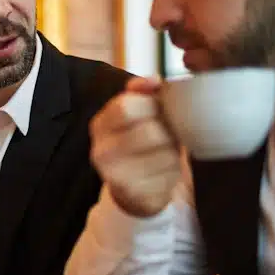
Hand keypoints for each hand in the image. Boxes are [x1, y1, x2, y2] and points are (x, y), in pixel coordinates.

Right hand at [89, 77, 180, 217]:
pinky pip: (170, 175)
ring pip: (165, 153)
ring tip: (168, 151)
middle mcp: (101, 151)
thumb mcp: (134, 113)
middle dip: (168, 130)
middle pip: (150, 131)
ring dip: (175, 151)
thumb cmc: (138, 142)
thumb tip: (153, 80)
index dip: (152, 106)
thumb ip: (142, 91)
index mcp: (100, 125)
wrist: (132, 188)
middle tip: (169, 133)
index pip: (126, 106)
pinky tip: (166, 169)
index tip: (159, 110)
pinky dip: (175, 170)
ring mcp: (116, 176)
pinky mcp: (136, 194)